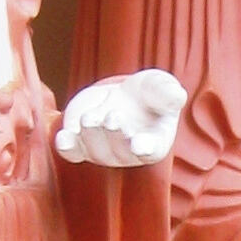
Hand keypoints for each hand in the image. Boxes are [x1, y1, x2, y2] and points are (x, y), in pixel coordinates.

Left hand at [54, 68, 187, 166]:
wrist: (121, 96)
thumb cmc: (148, 94)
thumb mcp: (159, 87)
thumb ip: (167, 92)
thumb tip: (177, 96)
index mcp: (153, 142)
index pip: (150, 151)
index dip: (144, 148)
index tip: (139, 144)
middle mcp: (127, 153)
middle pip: (120, 151)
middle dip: (114, 135)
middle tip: (112, 117)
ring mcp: (101, 152)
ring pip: (94, 150)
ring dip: (91, 135)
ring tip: (91, 117)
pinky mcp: (79, 144)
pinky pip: (71, 152)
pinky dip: (66, 146)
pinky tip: (64, 137)